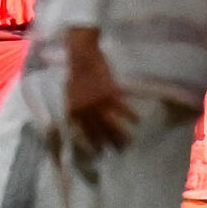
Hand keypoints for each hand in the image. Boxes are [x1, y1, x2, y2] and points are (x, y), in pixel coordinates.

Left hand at [64, 27, 133, 152]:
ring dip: (121, 134)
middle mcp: (86, 110)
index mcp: (75, 110)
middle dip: (109, 143)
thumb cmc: (74, 71)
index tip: (100, 152)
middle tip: (118, 152)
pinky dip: (130, 114)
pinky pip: (122, 107)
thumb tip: (78, 120)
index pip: (85, 132)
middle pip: (100, 131)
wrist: (81, 55)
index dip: (93, 143)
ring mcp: (98, 102)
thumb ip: (74, 107)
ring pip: (111, 123)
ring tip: (129, 142)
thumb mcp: (69, 93)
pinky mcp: (110, 92)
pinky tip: (137, 121)